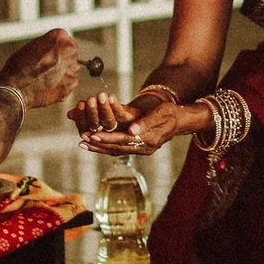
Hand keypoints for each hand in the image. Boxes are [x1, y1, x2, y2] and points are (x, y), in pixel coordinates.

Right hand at [0, 28, 80, 107]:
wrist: (16, 89)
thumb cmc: (19, 67)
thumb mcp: (33, 45)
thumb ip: (49, 43)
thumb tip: (57, 47)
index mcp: (59, 36)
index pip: (66, 40)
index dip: (57, 49)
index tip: (49, 55)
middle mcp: (69, 50)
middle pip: (71, 53)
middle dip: (63, 59)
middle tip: (48, 67)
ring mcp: (72, 67)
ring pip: (72, 68)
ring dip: (63, 72)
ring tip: (46, 77)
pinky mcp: (71, 83)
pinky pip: (70, 82)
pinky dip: (62, 84)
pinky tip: (49, 85)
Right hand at [69, 90, 134, 138]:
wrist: (140, 112)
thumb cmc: (117, 114)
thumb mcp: (99, 115)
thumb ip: (84, 116)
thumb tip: (70, 114)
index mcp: (98, 135)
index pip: (84, 129)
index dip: (81, 119)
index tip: (78, 106)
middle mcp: (109, 136)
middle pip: (96, 127)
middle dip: (91, 114)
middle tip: (88, 100)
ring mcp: (121, 129)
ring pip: (109, 121)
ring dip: (103, 109)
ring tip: (99, 96)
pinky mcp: (132, 121)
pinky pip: (122, 114)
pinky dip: (115, 105)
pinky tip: (110, 96)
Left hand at [80, 97, 207, 155]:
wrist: (180, 120)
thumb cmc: (170, 112)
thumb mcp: (161, 113)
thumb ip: (146, 122)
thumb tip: (132, 130)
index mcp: (149, 140)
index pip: (124, 140)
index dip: (108, 138)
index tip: (93, 135)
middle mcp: (145, 148)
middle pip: (117, 148)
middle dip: (99, 145)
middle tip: (82, 141)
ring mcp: (142, 150)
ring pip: (117, 151)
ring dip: (100, 148)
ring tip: (84, 143)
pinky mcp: (139, 148)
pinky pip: (120, 149)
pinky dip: (106, 146)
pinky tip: (95, 143)